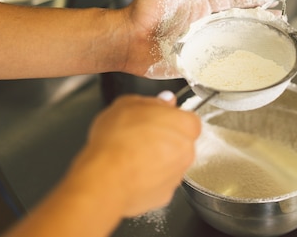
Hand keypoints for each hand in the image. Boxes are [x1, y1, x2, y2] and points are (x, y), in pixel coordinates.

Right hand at [70, 93, 200, 217]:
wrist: (107, 178)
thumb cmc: (117, 140)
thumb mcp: (128, 104)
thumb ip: (152, 101)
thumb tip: (163, 100)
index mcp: (184, 125)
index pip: (188, 119)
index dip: (170, 119)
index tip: (157, 119)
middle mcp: (187, 151)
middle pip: (181, 142)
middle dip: (165, 140)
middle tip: (141, 136)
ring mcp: (177, 175)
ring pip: (170, 164)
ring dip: (157, 160)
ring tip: (132, 156)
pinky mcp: (164, 195)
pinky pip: (159, 183)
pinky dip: (148, 179)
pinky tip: (131, 172)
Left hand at [121, 0, 277, 77]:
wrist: (126, 38)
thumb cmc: (140, 12)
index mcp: (199, 6)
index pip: (233, 0)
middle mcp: (203, 25)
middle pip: (238, 22)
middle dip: (259, 20)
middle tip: (278, 20)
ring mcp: (200, 44)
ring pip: (232, 43)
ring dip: (251, 43)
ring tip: (270, 42)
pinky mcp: (193, 61)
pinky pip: (216, 64)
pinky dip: (232, 65)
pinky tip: (247, 66)